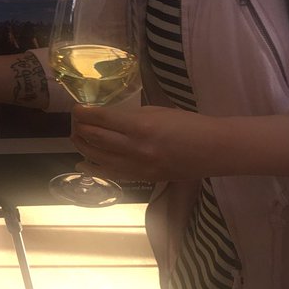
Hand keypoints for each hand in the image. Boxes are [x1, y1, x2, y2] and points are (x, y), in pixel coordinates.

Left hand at [69, 104, 212, 180]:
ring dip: (84, 147)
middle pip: (96, 139)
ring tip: (76, 138)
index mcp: (141, 126)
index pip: (102, 119)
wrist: (214, 150)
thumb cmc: (189, 124)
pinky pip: (112, 174)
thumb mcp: (158, 112)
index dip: (85, 114)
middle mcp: (136, 148)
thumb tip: (106, 116)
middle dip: (81, 129)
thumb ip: (131, 116)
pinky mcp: (143, 178)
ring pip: (100, 158)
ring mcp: (139, 166)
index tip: (76, 109)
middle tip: (74, 122)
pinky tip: (83, 163)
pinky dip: (95, 168)